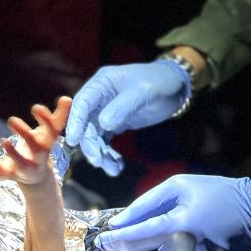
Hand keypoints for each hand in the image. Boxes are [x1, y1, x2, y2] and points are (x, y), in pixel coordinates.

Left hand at [0, 97, 71, 186]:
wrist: (37, 178)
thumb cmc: (42, 147)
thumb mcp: (50, 133)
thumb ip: (59, 116)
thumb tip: (68, 98)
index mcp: (47, 143)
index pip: (51, 131)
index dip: (45, 120)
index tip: (36, 108)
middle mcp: (38, 156)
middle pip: (35, 146)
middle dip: (24, 133)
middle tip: (11, 119)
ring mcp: (26, 166)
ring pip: (21, 162)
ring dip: (13, 153)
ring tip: (4, 141)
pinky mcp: (13, 174)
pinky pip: (6, 174)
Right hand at [64, 60, 190, 175]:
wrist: (176, 86)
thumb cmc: (159, 81)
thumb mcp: (143, 90)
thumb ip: (122, 107)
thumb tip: (104, 124)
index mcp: (102, 83)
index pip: (82, 103)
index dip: (75, 121)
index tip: (74, 140)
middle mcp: (99, 97)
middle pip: (86, 123)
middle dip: (90, 143)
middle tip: (98, 161)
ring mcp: (106, 111)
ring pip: (95, 135)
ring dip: (100, 153)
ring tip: (112, 169)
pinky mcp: (115, 122)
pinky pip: (106, 141)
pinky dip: (109, 154)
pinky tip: (117, 165)